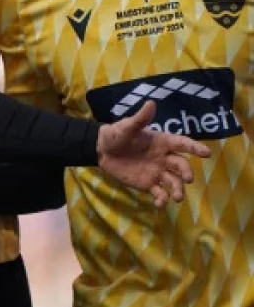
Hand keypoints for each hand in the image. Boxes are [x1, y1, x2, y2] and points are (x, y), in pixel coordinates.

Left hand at [97, 100, 211, 207]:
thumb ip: (140, 118)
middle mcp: (164, 158)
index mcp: (162, 142)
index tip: (206, 153)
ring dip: (178, 190)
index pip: (182, 144)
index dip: (195, 148)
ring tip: (177, 197)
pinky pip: (159, 193)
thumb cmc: (116, 135)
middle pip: (181, 165)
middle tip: (187, 179)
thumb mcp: (127, 126)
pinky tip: (159, 204)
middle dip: (186, 172)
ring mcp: (157, 172)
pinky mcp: (148, 184)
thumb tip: (151, 102)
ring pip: (173, 182)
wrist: (101, 150)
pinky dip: (162, 199)